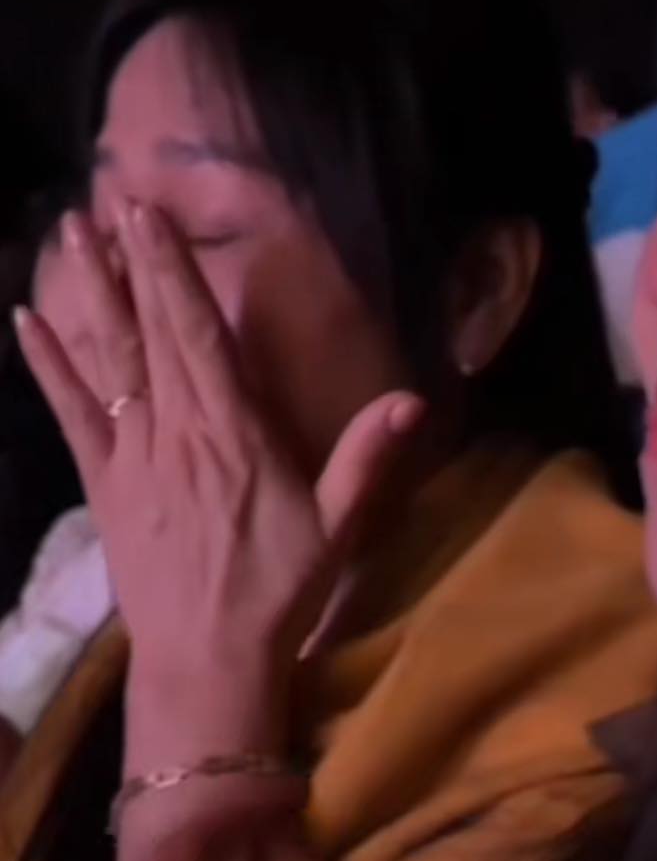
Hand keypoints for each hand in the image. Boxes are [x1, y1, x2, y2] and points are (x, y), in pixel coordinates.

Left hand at [15, 204, 421, 737]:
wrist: (207, 660)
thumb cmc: (278, 592)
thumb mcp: (336, 527)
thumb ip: (366, 458)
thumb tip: (413, 398)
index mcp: (234, 433)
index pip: (199, 335)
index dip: (174, 272)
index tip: (152, 216)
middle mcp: (177, 431)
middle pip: (152, 333)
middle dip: (132, 263)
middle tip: (107, 200)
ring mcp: (132, 456)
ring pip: (109, 361)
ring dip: (90, 294)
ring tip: (72, 234)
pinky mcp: (103, 485)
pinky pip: (73, 416)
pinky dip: (49, 369)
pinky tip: (25, 324)